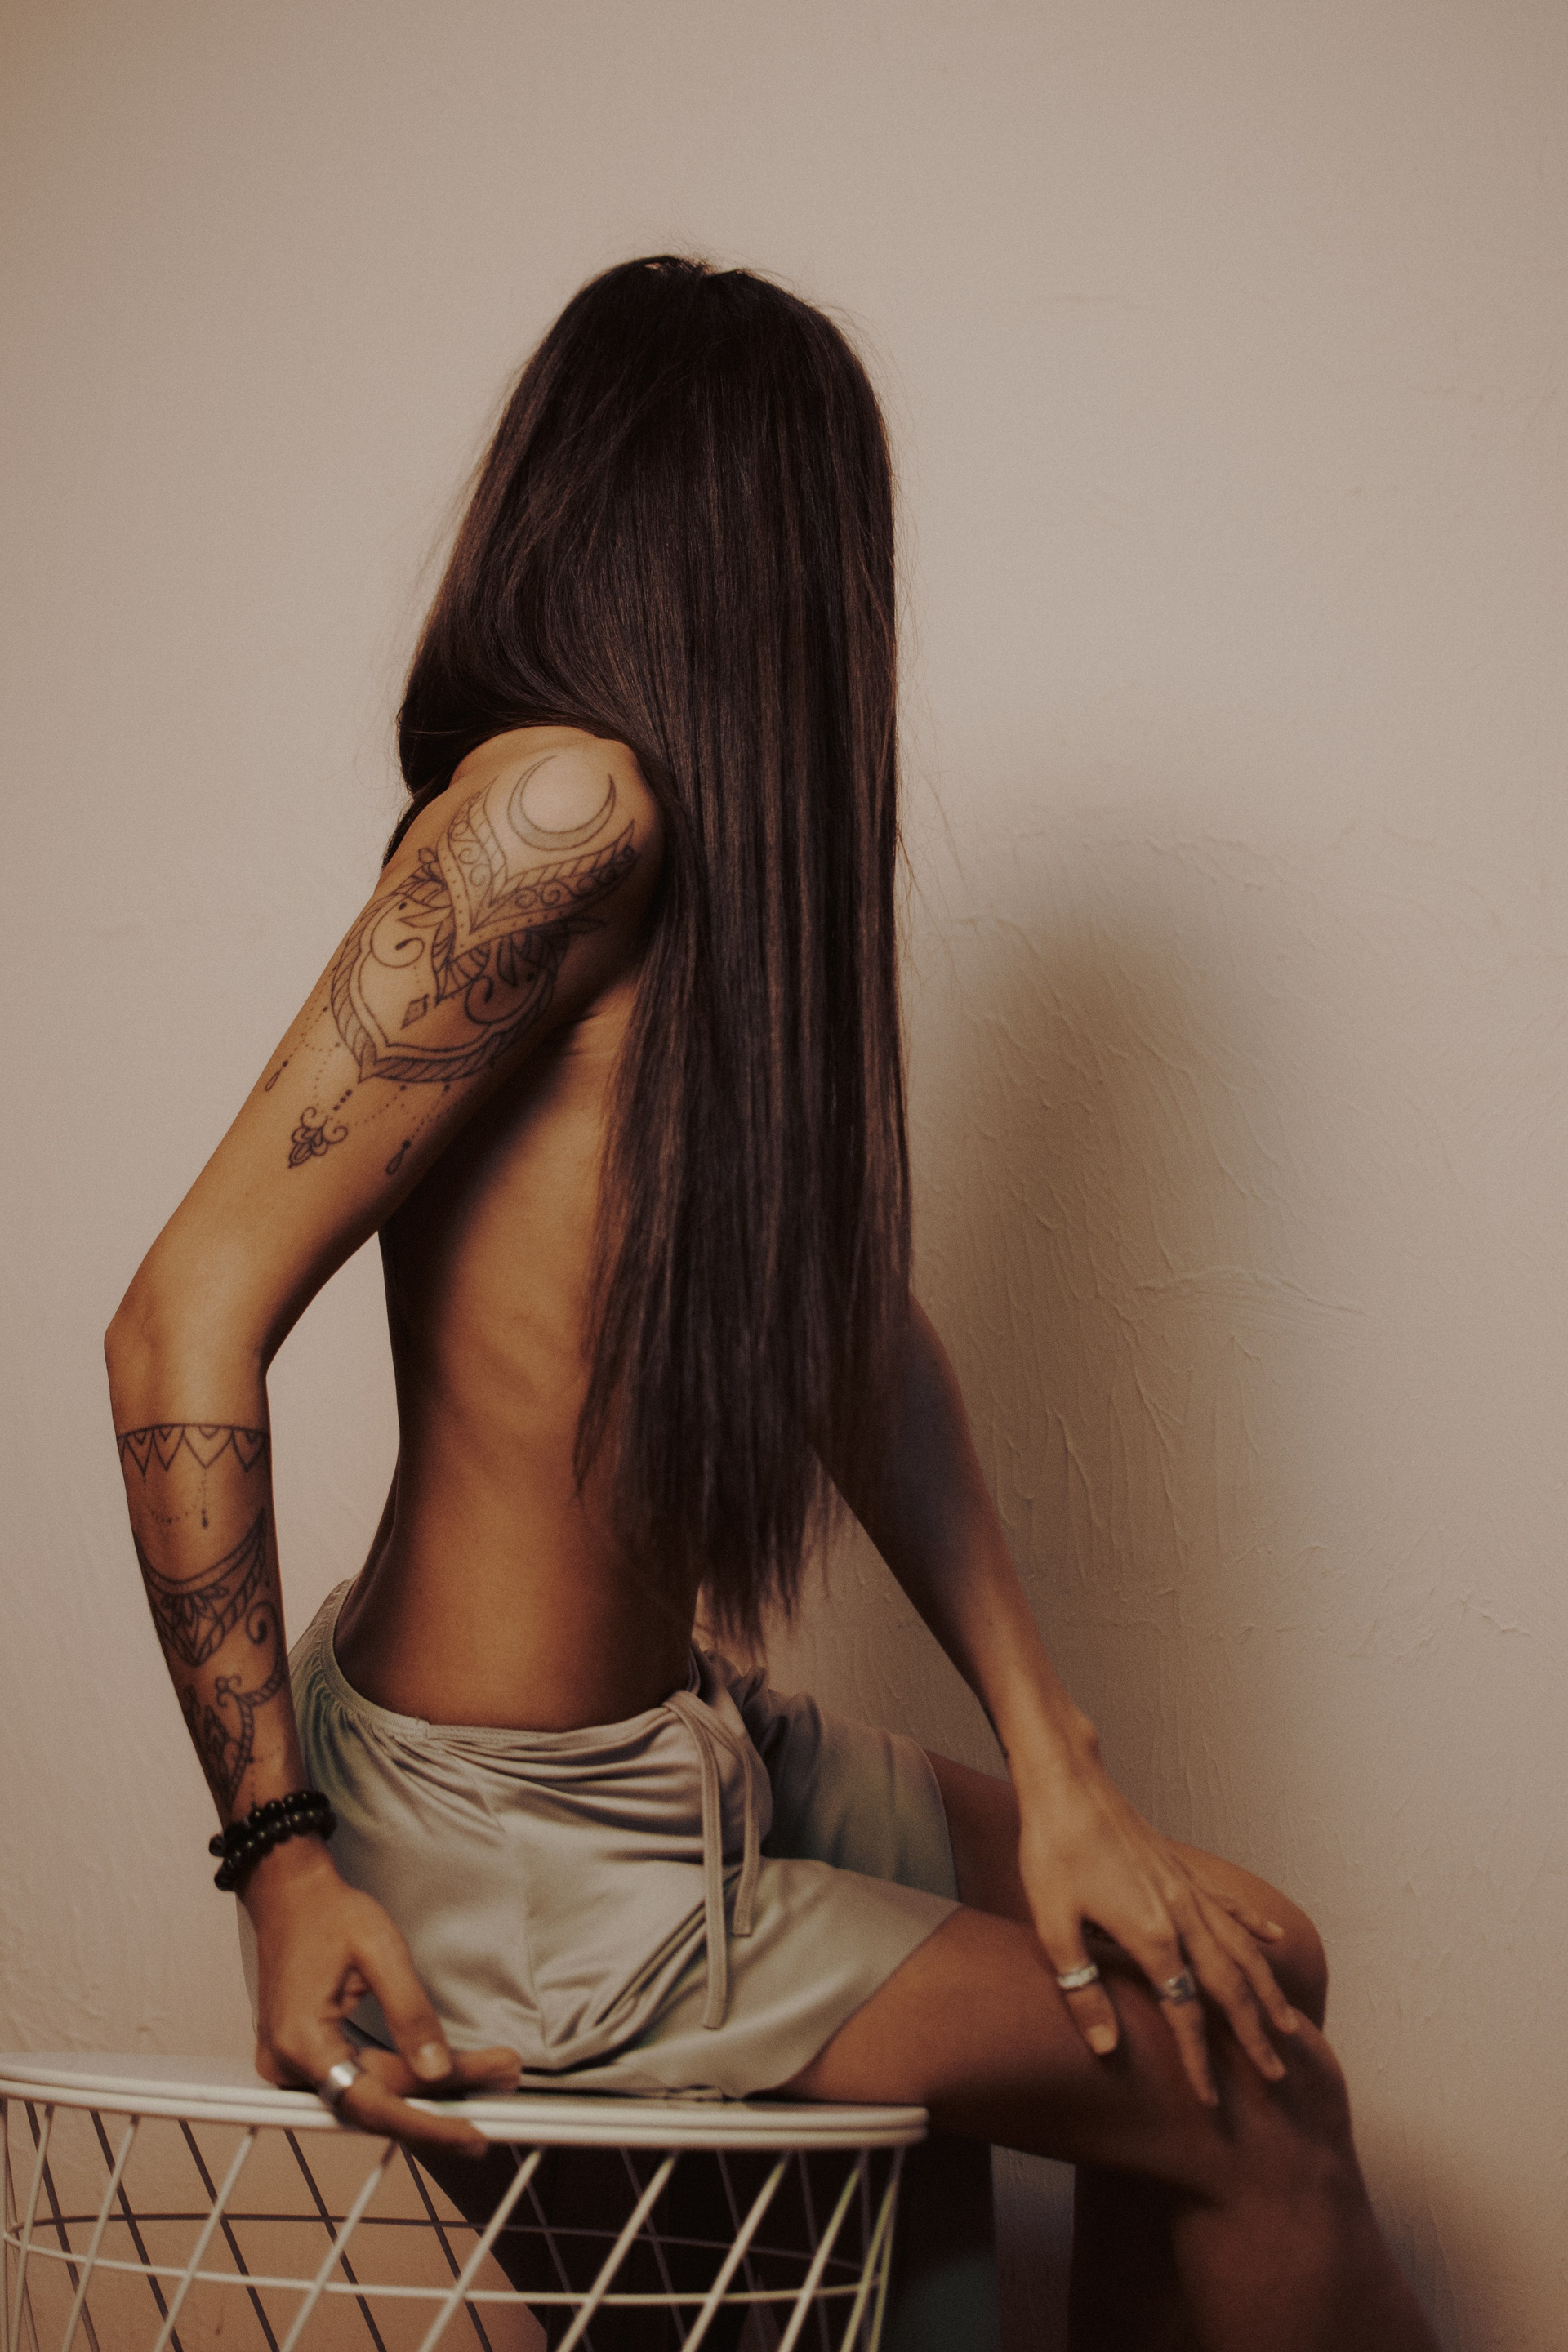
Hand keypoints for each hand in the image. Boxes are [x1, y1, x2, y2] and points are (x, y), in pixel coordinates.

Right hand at [244, 1841, 519, 2155]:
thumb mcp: (380, 1951)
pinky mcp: (304, 2057)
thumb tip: (438, 2070)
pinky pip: (357, 2081)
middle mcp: (289, 2066)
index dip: (427, 2123)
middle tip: (504, 2079)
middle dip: (442, 2099)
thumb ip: (410, 2013)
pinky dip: (400, 2079)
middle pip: (376, 2102)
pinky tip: (442, 2073)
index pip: (373, 2103)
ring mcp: (291, 2065)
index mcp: (302, 2042)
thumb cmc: (331, 1914)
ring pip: (370, 2095)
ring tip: (488, 2073)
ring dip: (427, 2091)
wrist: (289, 1894)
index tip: (475, 2133)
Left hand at [1014, 1748, 1298, 2104]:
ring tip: (1289, 2023)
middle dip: (1253, 2034)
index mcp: (1151, 1936)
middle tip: (1279, 2075)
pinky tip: (1274, 1941)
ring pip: (1240, 1949)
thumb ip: (1082, 1989)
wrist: (1066, 1782)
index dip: (1198, 2060)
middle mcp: (1181, 1915)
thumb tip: (1106, 2049)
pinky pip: (1228, 1906)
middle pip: (1229, 1986)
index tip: (1211, 2101)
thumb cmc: (1052, 1850)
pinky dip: (1253, 1928)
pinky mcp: (1180, 1870)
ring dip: (1266, 1990)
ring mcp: (1185, 1890)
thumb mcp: (1052, 1925)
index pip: (1184, 2012)